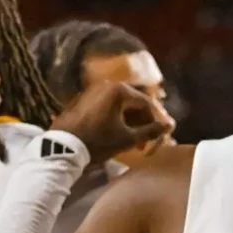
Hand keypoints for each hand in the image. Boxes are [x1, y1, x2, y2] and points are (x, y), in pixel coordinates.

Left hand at [50, 80, 173, 162]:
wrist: (64, 146)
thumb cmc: (99, 141)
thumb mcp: (127, 138)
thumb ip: (151, 131)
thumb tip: (169, 126)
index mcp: (119, 90)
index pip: (147, 103)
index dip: (158, 119)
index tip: (164, 133)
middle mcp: (107, 85)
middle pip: (133, 102)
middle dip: (144, 122)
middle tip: (148, 140)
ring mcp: (93, 91)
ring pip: (120, 105)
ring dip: (131, 121)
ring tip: (135, 140)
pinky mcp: (84, 100)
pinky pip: (107, 107)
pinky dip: (117, 118)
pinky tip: (119, 133)